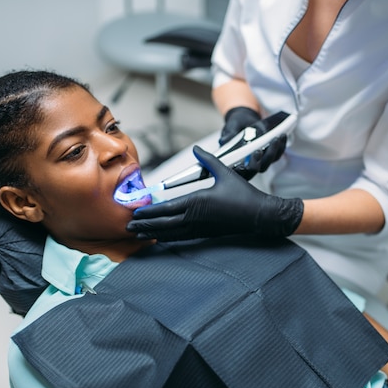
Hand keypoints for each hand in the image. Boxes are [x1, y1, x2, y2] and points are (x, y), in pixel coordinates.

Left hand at [126, 146, 302, 240]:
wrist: (259, 215)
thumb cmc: (243, 194)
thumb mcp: (224, 173)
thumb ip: (208, 160)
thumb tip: (195, 150)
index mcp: (197, 201)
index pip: (167, 208)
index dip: (149, 211)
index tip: (135, 212)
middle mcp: (196, 217)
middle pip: (164, 223)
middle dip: (145, 225)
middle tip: (128, 226)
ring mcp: (200, 228)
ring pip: (171, 232)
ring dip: (153, 233)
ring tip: (138, 234)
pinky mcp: (205, 233)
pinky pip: (182, 237)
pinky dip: (168, 237)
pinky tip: (160, 237)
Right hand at [220, 107, 286, 179]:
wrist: (244, 119)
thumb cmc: (235, 125)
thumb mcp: (230, 127)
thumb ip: (228, 134)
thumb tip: (224, 140)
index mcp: (234, 161)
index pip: (239, 172)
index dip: (244, 170)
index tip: (246, 161)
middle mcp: (247, 163)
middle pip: (255, 169)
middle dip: (260, 161)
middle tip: (259, 150)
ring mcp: (259, 160)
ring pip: (267, 163)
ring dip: (273, 152)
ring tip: (276, 138)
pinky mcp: (268, 155)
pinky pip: (276, 155)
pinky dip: (280, 146)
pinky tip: (282, 136)